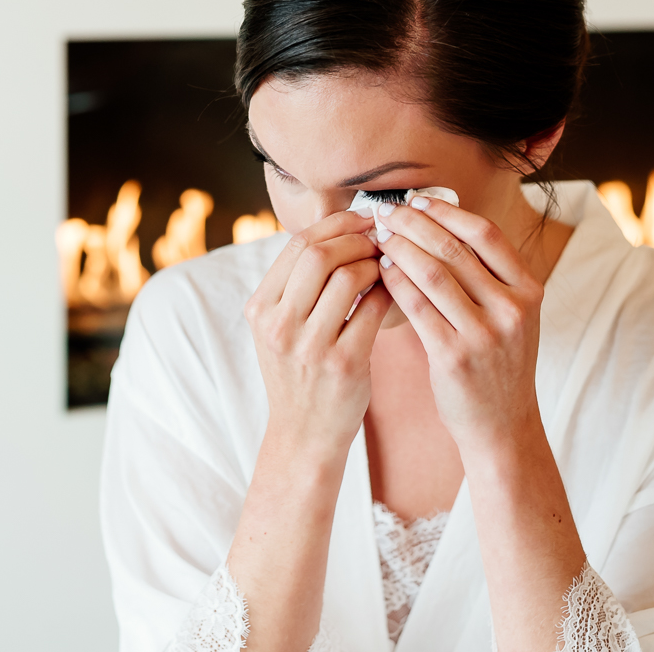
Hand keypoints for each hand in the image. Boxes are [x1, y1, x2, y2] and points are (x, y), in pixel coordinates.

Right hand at [244, 210, 392, 452]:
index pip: (297, 245)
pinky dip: (388, 292)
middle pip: (320, 254)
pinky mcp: (344, 364)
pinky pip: (373, 310)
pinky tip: (394, 291)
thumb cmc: (299, 373)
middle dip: (357, 238)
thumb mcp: (279, 329)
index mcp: (260, 309)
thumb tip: (339, 230)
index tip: (363, 219)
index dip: (336, 224)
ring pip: (348, 277)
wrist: (304, 435)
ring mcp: (310, 346)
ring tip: (386, 266)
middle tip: (381, 238)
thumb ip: (297, 286)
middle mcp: (279, 325)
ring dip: (375, 264)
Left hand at [373, 198, 543, 445]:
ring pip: (433, 273)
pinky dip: (395, 282)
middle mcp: (512, 309)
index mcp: (529, 291)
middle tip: (387, 213)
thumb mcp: (513, 317)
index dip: (448, 212)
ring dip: (400, 248)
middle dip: (415, 224)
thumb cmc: (499, 365)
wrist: (503, 426)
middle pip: (455, 248)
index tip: (419, 201)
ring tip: (378, 237)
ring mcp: (485, 334)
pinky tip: (381, 270)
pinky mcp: (454, 357)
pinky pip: (417, 307)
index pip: (486, 234)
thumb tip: (443, 225)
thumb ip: (490, 277)